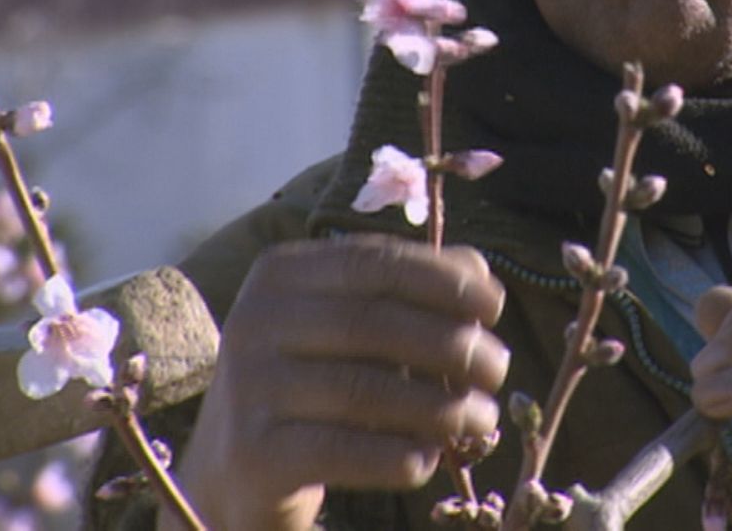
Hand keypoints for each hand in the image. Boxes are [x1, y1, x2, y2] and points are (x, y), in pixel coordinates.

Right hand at [167, 235, 508, 530]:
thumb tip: (478, 271)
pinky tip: (428, 461)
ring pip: (365, 390)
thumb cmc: (312, 382)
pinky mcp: (253, 452)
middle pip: (375, 324)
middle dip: (450, 346)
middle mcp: (255, 320)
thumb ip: (410, 289)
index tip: (495, 307)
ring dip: (439, 408)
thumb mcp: (352, 325)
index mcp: (281, 272)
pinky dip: (395, 456)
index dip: (444, 281)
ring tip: (479, 420)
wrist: (234, 468)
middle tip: (497, 369)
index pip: (375, 263)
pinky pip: (341, 450)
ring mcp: (248, 387)